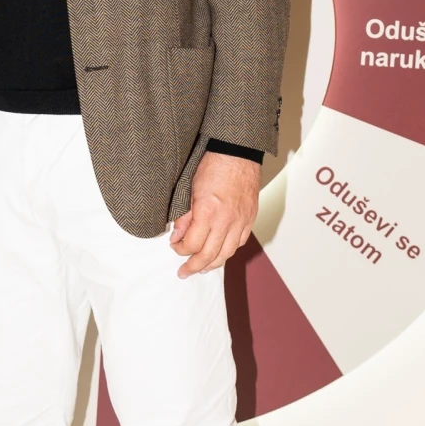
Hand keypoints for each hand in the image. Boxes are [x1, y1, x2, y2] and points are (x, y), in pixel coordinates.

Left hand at [169, 151, 259, 277]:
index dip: (181, 250)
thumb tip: (177, 237)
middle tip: (184, 272)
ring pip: (227, 253)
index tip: (174, 247)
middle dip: (194, 267)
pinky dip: (228, 251)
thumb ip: (183, 215)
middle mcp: (227, 220)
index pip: (193, 244)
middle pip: (209, 255)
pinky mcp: (250, 218)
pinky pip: (239, 242)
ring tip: (201, 269)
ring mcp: (241, 220)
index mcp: (208, 211)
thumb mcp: (189, 187)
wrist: (238, 153)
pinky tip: (219, 252)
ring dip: (212, 264)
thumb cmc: (213, 165)